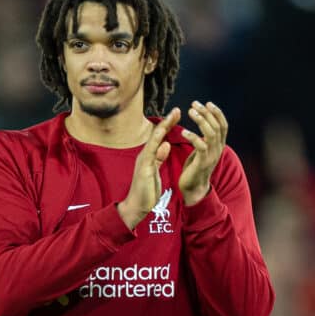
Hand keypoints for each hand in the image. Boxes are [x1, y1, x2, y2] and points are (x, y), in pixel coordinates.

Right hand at [118, 108, 180, 228]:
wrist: (137, 206)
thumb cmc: (146, 190)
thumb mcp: (155, 170)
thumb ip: (159, 157)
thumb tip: (166, 144)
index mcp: (149, 155)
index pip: (160, 137)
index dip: (168, 125)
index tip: (177, 114)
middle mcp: (145, 154)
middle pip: (157, 134)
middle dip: (167, 122)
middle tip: (177, 110)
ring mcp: (143, 160)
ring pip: (154, 139)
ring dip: (163, 127)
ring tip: (172, 116)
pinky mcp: (144, 167)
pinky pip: (151, 151)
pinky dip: (156, 141)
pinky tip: (163, 133)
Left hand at [179, 101, 227, 205]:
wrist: (193, 189)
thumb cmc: (195, 167)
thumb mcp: (202, 150)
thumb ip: (205, 138)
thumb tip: (203, 122)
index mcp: (218, 146)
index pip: (223, 125)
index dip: (217, 113)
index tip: (207, 103)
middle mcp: (218, 150)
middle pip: (217, 127)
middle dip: (206, 113)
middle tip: (195, 104)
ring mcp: (211, 156)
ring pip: (211, 134)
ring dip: (201, 121)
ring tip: (190, 112)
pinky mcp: (202, 163)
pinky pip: (201, 146)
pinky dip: (193, 137)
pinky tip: (183, 132)